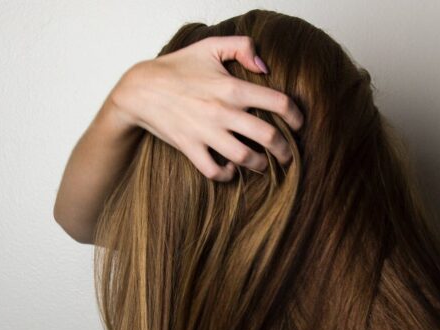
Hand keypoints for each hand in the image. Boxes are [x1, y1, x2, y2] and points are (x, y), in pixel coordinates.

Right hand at [107, 35, 304, 180]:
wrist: (140, 89)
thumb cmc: (177, 67)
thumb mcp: (209, 46)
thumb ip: (242, 47)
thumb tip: (265, 68)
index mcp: (232, 87)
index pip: (279, 102)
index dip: (296, 116)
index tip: (299, 124)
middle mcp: (222, 111)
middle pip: (269, 137)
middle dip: (286, 150)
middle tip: (289, 155)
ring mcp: (206, 132)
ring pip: (246, 158)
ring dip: (261, 165)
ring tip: (264, 164)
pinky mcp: (190, 148)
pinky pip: (215, 171)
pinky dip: (228, 174)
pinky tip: (232, 168)